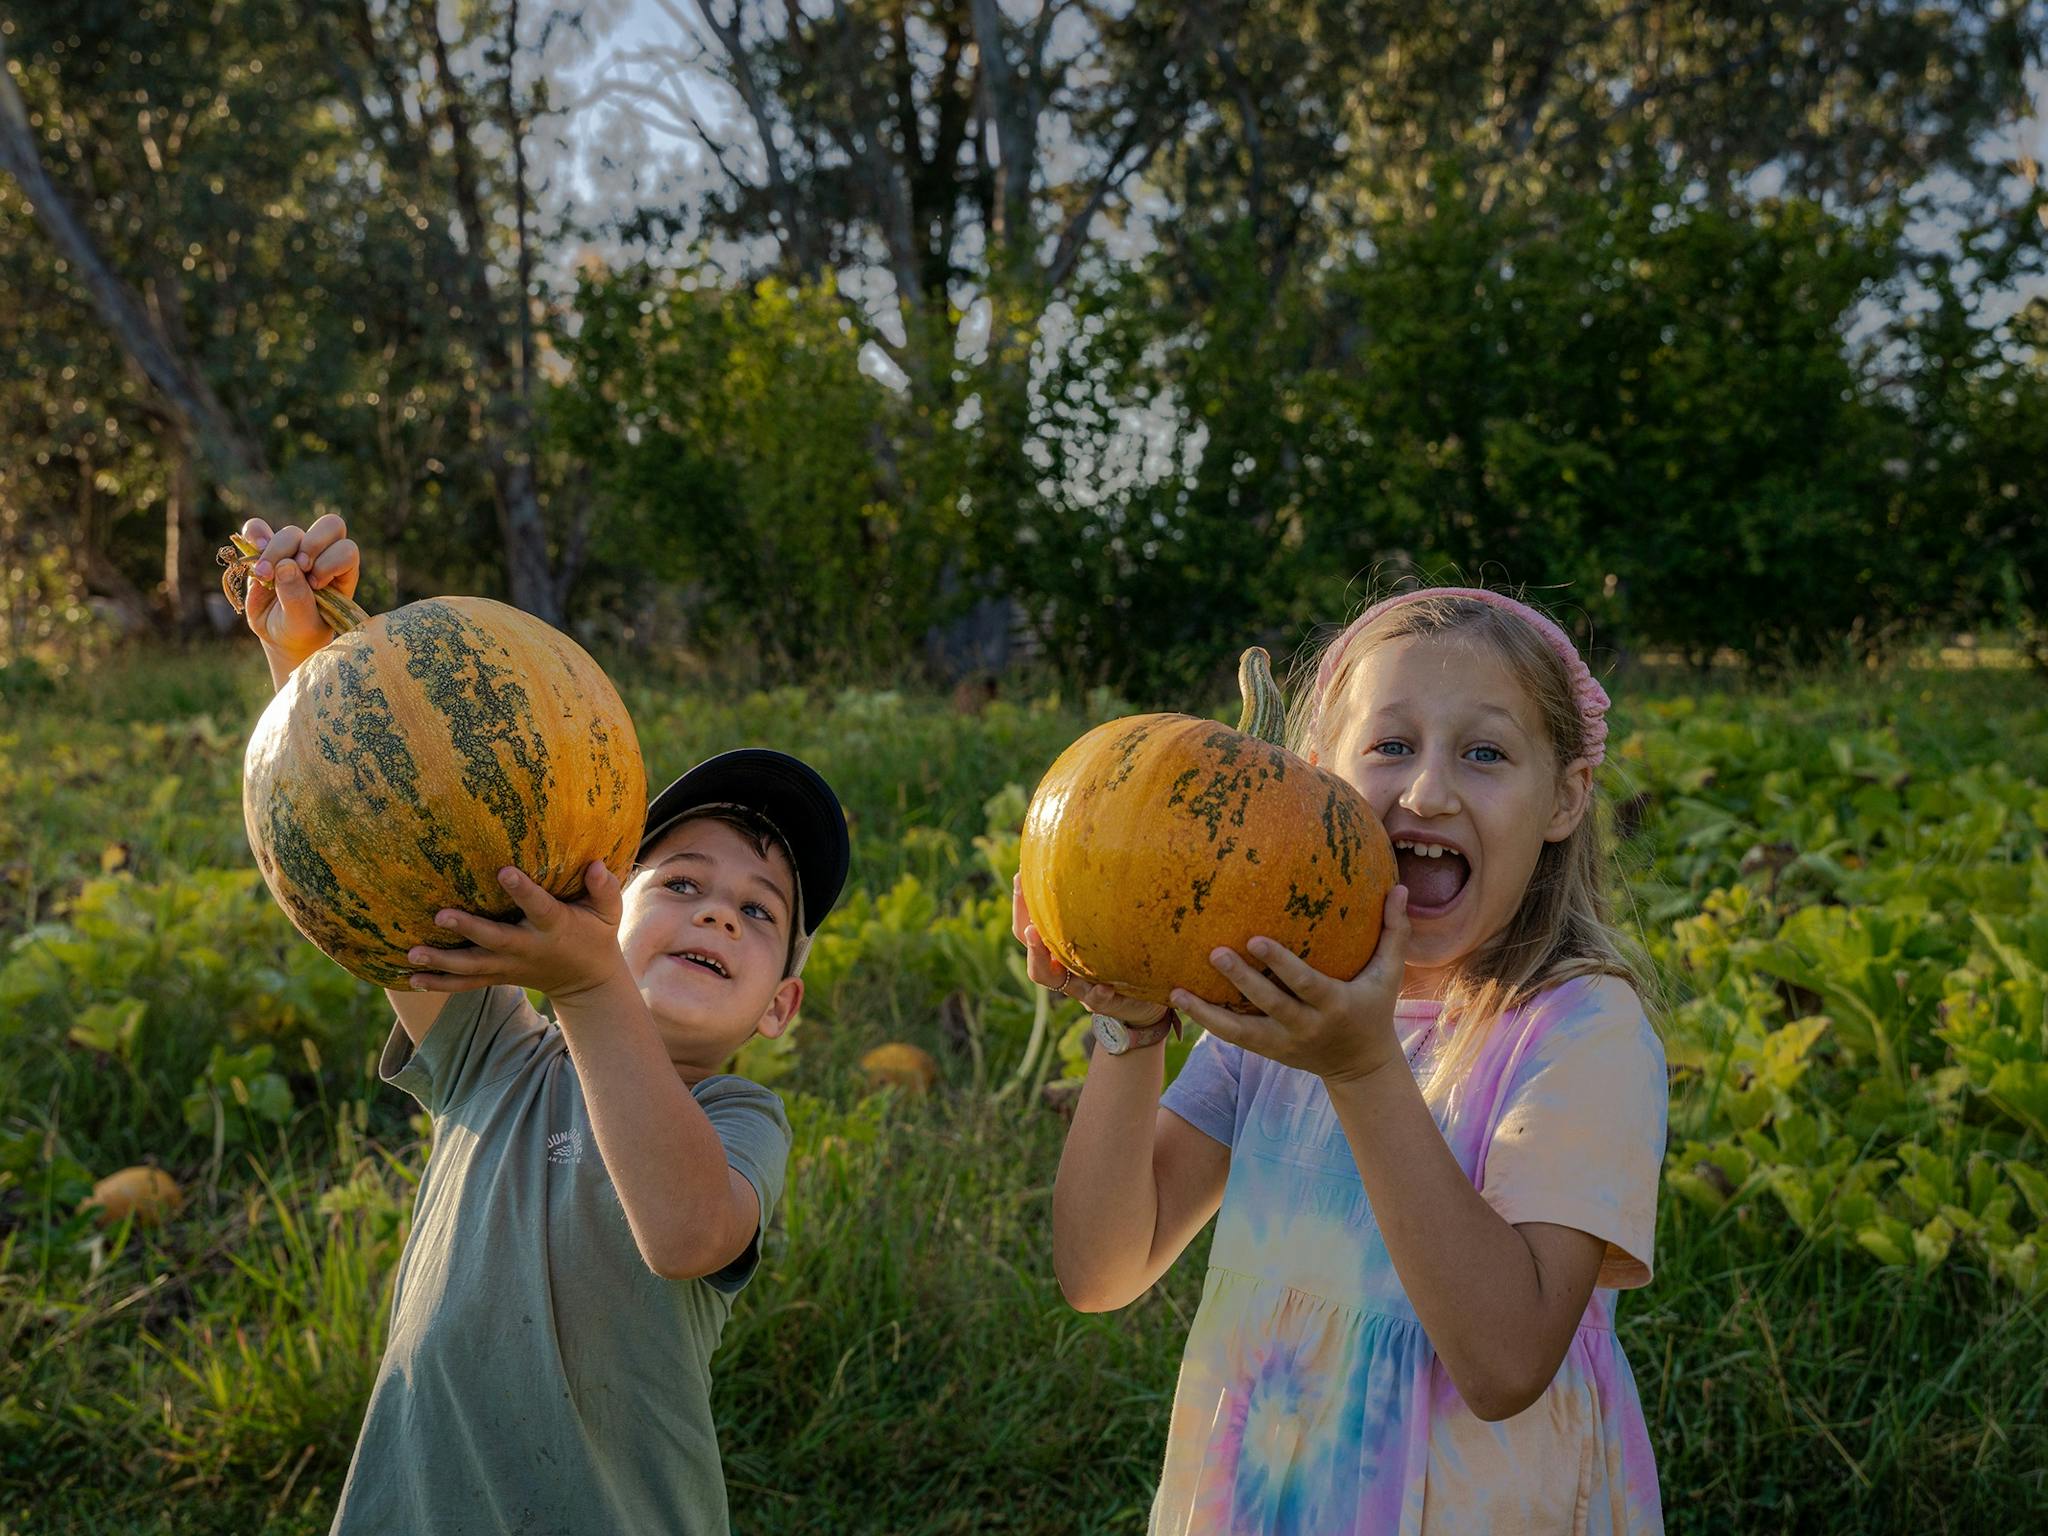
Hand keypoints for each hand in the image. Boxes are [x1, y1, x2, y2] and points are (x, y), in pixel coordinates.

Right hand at [237, 514, 359, 666]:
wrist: (280, 635)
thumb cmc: (301, 631)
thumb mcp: (303, 623)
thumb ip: (297, 598)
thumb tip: (285, 565)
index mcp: (342, 571)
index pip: (346, 550)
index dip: (330, 561)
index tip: (315, 585)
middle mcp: (322, 555)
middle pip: (329, 526)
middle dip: (312, 543)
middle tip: (300, 566)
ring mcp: (294, 551)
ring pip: (291, 533)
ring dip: (277, 551)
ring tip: (265, 576)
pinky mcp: (266, 551)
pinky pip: (257, 528)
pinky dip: (254, 535)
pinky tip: (253, 554)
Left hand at [406, 862, 630, 1003]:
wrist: (586, 983)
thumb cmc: (595, 936)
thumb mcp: (609, 913)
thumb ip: (604, 889)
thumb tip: (596, 864)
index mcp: (554, 928)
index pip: (538, 908)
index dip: (522, 891)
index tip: (504, 871)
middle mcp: (527, 948)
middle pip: (494, 941)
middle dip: (468, 928)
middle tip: (441, 914)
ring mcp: (509, 966)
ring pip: (472, 966)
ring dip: (441, 961)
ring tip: (412, 953)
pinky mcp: (498, 976)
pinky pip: (466, 984)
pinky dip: (440, 983)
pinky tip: (412, 978)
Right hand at [1012, 874, 1167, 1025]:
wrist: (1152, 997)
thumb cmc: (1126, 953)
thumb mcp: (1110, 924)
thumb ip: (1097, 897)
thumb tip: (1090, 846)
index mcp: (1060, 949)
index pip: (1028, 927)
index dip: (1020, 904)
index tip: (1020, 875)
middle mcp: (1065, 970)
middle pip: (1032, 957)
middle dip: (1027, 940)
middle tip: (1028, 925)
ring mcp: (1083, 988)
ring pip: (1053, 981)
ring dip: (1043, 962)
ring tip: (1040, 943)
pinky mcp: (1108, 1003)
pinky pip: (1096, 1000)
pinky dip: (1098, 993)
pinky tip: (1104, 985)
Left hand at [1168, 887, 1412, 1083]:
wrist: (1360, 1067)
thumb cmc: (1374, 1008)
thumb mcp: (1388, 975)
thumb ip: (1394, 932)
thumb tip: (1401, 888)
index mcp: (1334, 1004)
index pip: (1304, 983)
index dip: (1280, 963)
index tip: (1255, 939)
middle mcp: (1305, 1026)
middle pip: (1268, 1004)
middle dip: (1241, 981)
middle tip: (1214, 953)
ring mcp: (1284, 1043)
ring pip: (1241, 1031)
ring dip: (1208, 1013)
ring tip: (1177, 992)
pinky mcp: (1269, 1052)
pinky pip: (1233, 1039)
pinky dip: (1207, 1023)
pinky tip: (1182, 1002)